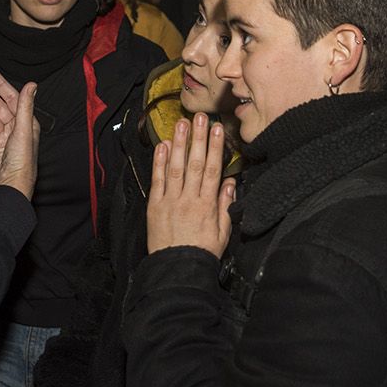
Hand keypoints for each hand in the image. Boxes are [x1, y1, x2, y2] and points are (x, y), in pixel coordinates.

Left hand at [146, 113, 235, 257]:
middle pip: (196, 163)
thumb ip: (226, 206)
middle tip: (199, 117)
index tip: (217, 129)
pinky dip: (159, 162)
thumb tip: (231, 183)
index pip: (214, 169)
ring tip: (181, 124)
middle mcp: (189, 199)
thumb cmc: (202, 252)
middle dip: (198, 138)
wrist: (177, 269)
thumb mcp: (222, 232)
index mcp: (208, 204)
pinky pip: (157, 180)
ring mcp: (171, 201)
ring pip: (176, 167)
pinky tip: (162, 146)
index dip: (215, 147)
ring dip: (179, 144)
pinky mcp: (155, 206)